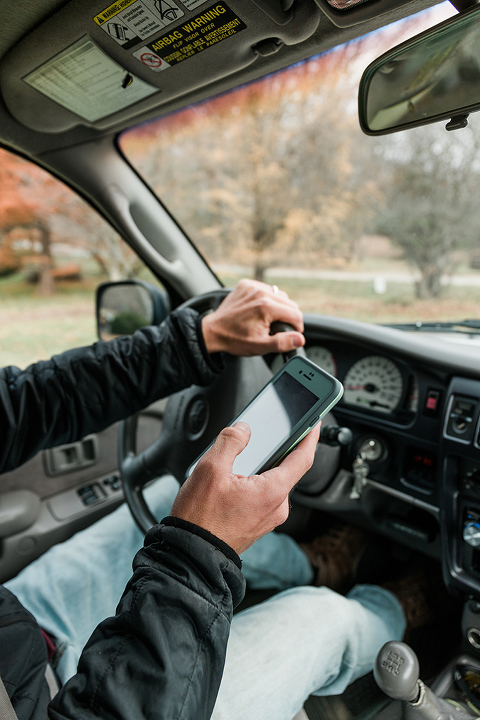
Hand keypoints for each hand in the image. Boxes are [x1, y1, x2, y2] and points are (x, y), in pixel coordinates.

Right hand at [170, 422, 319, 554]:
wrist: (191, 554)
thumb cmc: (200, 518)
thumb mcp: (210, 469)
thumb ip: (230, 441)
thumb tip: (243, 429)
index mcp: (272, 492)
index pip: (303, 458)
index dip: (311, 437)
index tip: (315, 424)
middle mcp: (276, 507)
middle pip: (286, 470)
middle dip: (277, 452)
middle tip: (266, 436)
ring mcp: (268, 518)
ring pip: (272, 483)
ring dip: (261, 469)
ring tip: (239, 462)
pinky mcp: (257, 524)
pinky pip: (263, 497)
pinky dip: (255, 484)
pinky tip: (235, 482)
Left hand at [201, 279, 304, 355]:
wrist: (213, 331)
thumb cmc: (234, 340)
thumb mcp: (260, 346)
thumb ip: (282, 342)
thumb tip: (300, 339)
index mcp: (266, 307)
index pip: (296, 314)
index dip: (297, 328)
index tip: (291, 335)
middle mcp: (260, 293)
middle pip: (290, 303)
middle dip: (289, 317)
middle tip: (278, 329)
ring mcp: (252, 287)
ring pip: (280, 295)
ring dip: (279, 307)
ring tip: (268, 320)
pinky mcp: (246, 285)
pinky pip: (266, 290)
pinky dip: (267, 299)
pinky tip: (259, 311)